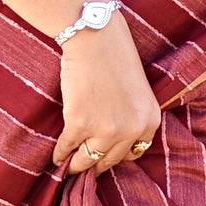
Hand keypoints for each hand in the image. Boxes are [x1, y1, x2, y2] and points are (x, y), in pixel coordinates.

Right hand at [52, 16, 160, 175]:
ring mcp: (106, 130)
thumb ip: (131, 116)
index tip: (104, 158)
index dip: (116, 156)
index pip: (134, 152)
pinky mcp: (80, 124)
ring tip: (67, 166)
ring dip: (75, 166)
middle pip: (110, 161)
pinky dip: (59, 154)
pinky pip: (67, 148)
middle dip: (95, 166)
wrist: (95, 36)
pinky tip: (55, 155)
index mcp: (150, 121)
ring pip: (88, 161)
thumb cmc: (115, 56)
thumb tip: (110, 141)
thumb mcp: (138, 91)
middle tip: (83, 168)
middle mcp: (132, 130)